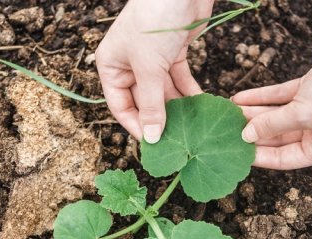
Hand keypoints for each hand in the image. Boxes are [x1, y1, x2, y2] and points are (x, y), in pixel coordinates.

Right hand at [96, 0, 212, 141]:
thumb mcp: (149, 68)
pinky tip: (200, 106)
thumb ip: (151, 105)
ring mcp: (152, 59)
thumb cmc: (154, 21)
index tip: (154, 144)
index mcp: (111, 66)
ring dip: (176, 108)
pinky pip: (179, 80)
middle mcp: (129, 64)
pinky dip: (188, 92)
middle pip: (143, 101)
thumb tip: (151, 138)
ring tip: (191, 126)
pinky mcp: (173, 52)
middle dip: (160, 119)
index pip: (120, 106)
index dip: (136, 126)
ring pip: (163, 93)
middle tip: (178, 139)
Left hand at [233, 23, 311, 169]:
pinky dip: (261, 97)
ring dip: (253, 114)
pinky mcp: (310, 86)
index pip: (286, 159)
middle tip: (228, 132)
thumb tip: (246, 137)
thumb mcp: (303, 113)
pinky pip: (279, 97)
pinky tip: (240, 98)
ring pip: (277, 116)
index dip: (260, 157)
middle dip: (253, 133)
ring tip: (228, 113)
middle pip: (278, 137)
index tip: (237, 154)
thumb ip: (273, 126)